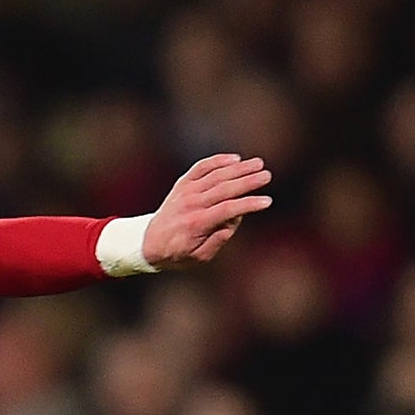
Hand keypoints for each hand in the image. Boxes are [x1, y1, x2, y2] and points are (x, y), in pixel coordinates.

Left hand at [143, 154, 273, 267]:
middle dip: (247, 181)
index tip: (266, 202)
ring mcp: (186, 192)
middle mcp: (191, 204)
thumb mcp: (199, 256)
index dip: (248, 205)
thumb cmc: (176, 253)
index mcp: (197, 223)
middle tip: (266, 176)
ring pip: (215, 175)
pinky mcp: (182, 184)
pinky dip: (217, 161)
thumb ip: (218, 239)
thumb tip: (235, 219)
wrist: (147, 243)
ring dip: (238, 168)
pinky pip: (200, 168)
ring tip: (258, 163)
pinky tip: (234, 158)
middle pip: (224, 189)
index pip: (227, 210)